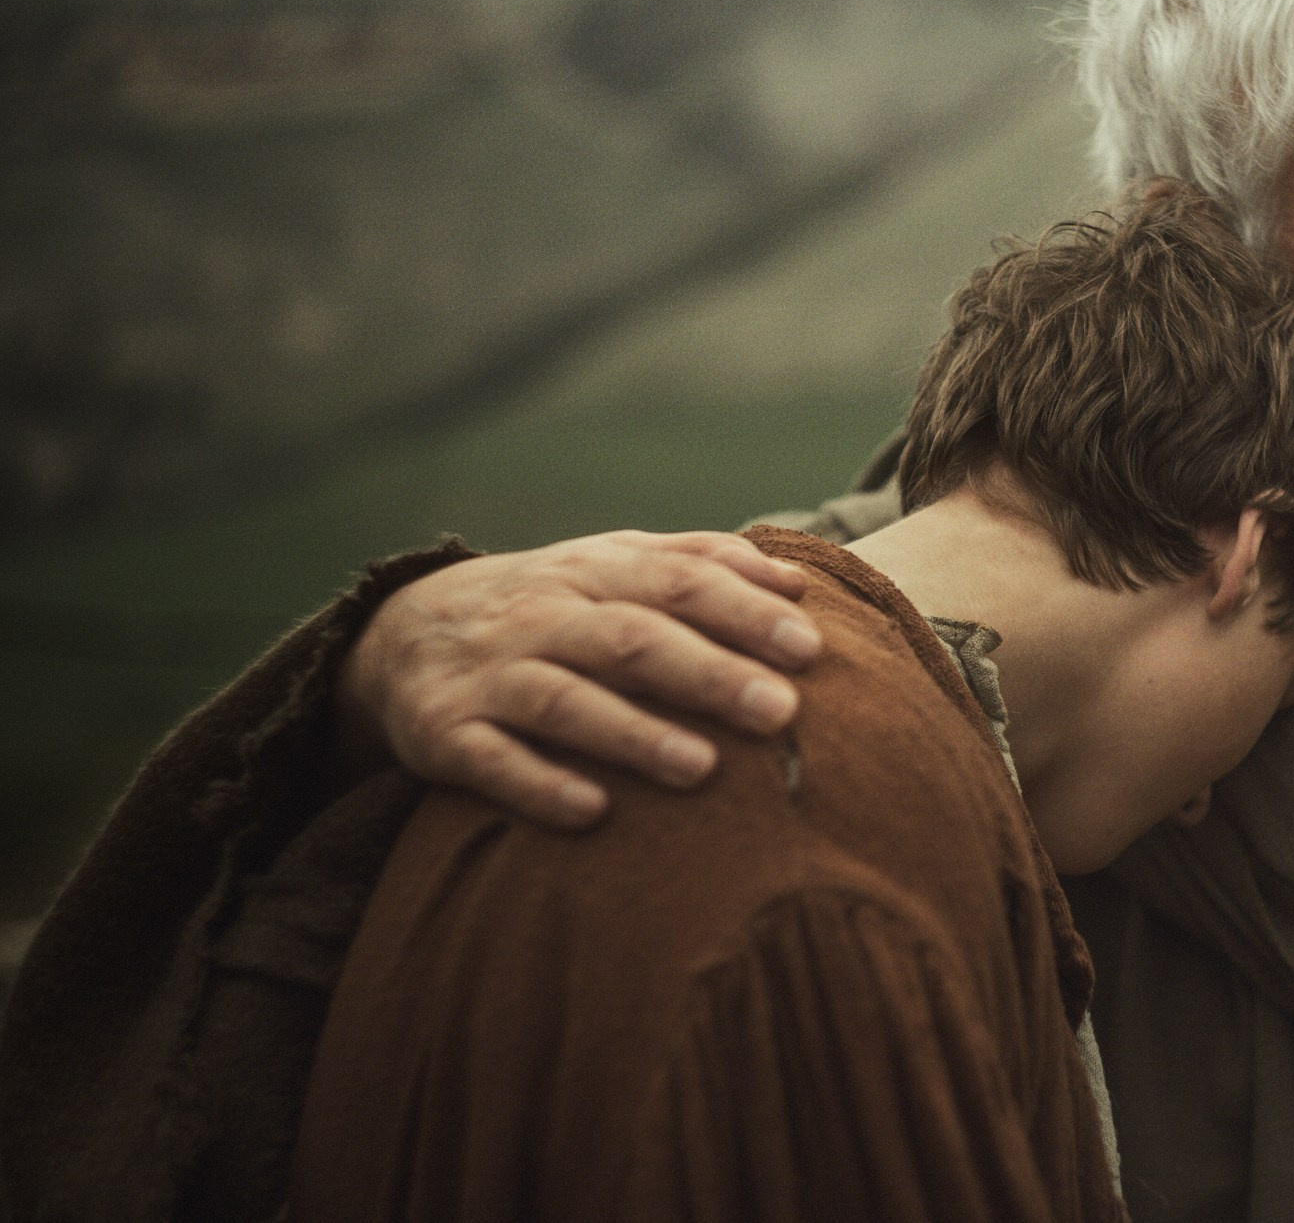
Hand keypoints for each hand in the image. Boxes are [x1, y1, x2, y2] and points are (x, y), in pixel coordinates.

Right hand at [339, 530, 823, 828]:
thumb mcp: (612, 563)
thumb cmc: (550, 604)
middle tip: (780, 711)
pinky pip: (491, 762)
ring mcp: (492, 675)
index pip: (679, 582)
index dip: (744, 612)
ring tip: (702, 768)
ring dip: (633, 734)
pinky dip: (540, 785)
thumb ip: (699, 562)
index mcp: (595, 573)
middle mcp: (544, 617)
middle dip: (709, 674)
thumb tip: (795, 579)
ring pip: (565, 701)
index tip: (809, 647)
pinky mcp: (444, 733)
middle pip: (633, 640)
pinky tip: (592, 812)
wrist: (402, 628)